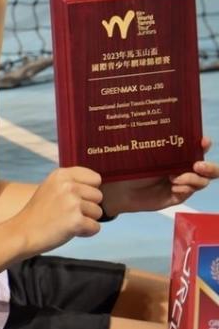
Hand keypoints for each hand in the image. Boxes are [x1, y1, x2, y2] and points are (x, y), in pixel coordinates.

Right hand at [12, 166, 103, 253]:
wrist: (22, 232)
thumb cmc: (37, 213)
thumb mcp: (50, 187)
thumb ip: (71, 183)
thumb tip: (96, 186)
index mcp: (61, 174)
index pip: (95, 178)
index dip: (88, 190)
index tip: (75, 198)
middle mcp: (68, 185)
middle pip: (98, 196)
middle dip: (88, 207)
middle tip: (67, 213)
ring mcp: (73, 203)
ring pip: (98, 212)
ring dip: (86, 220)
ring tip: (67, 221)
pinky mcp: (76, 221)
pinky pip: (96, 227)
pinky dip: (85, 232)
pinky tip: (69, 230)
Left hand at [101, 137, 217, 216]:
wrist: (118, 187)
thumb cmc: (129, 166)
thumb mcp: (146, 153)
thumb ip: (162, 147)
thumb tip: (173, 132)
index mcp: (177, 154)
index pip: (196, 148)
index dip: (204, 144)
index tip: (203, 142)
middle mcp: (183, 167)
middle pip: (209, 169)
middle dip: (209, 167)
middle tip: (197, 165)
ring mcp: (182, 183)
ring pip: (202, 181)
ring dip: (192, 179)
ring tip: (174, 178)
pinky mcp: (177, 196)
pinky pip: (188, 192)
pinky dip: (184, 188)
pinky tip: (173, 186)